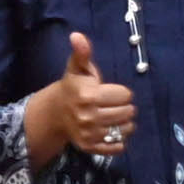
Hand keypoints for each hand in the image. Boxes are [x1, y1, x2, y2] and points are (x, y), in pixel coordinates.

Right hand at [36, 30, 135, 161]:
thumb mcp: (77, 68)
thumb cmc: (73, 87)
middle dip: (125, 107)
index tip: (112, 91)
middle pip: (127, 113)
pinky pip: (118, 147)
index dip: (122, 92)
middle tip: (115, 104)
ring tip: (115, 117)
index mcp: (88, 95)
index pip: (125, 95)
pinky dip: (119, 140)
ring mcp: (90, 134)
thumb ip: (82, 53)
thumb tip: (77, 35)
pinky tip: (112, 131)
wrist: (56, 113)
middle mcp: (89, 116)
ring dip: (125, 123)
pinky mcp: (91, 148)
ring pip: (125, 130)